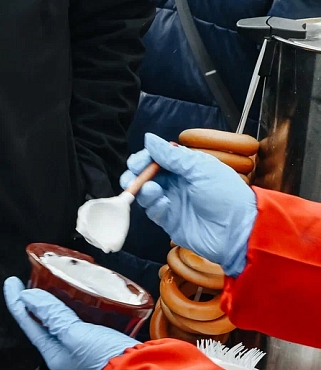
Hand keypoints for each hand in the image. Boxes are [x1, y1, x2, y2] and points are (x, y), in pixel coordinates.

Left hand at [4, 278, 137, 369]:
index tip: (11, 282)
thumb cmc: (107, 359)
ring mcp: (83, 348)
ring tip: (51, 284)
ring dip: (55, 303)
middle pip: (43, 322)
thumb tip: (28, 298)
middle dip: (34, 301)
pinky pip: (82, 321)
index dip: (17, 302)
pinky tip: (82, 298)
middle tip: (29, 279)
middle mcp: (65, 352)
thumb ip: (53, 316)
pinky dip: (77, 308)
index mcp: (54, 352)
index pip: (28, 323)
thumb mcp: (75, 335)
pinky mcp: (101, 341)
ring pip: (62, 320)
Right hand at [120, 133, 256, 276]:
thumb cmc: (226, 196)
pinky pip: (152, 210)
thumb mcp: (200, 168)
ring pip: (146, 192)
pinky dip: (153, 205)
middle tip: (132, 175)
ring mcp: (172, 201)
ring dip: (143, 189)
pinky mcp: (168, 220)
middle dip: (137, 173)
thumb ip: (172, 155)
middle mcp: (178, 182)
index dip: (145, 158)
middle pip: (147, 174)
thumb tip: (149, 139)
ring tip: (150, 189)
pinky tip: (163, 204)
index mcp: (187, 166)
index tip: (138, 161)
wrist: (236, 230)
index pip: (158, 157)